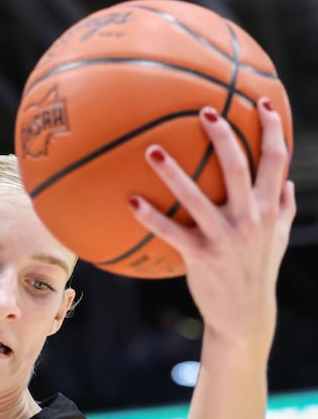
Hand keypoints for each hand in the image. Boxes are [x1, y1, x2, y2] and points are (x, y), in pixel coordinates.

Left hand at [129, 98, 294, 355]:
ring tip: (152, 149)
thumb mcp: (277, 240)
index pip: (276, 160)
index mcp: (268, 209)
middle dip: (223, 137)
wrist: (244, 315)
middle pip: (239, 168)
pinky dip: (151, 217)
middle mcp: (249, 219)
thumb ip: (282, 209)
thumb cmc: (257, 273)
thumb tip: (288, 181)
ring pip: (198, 197)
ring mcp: (224, 238)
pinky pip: (171, 232)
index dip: (272, 129)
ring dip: (173, 172)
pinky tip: (131, 201)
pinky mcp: (200, 256)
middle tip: (204, 112)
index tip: (259, 102)